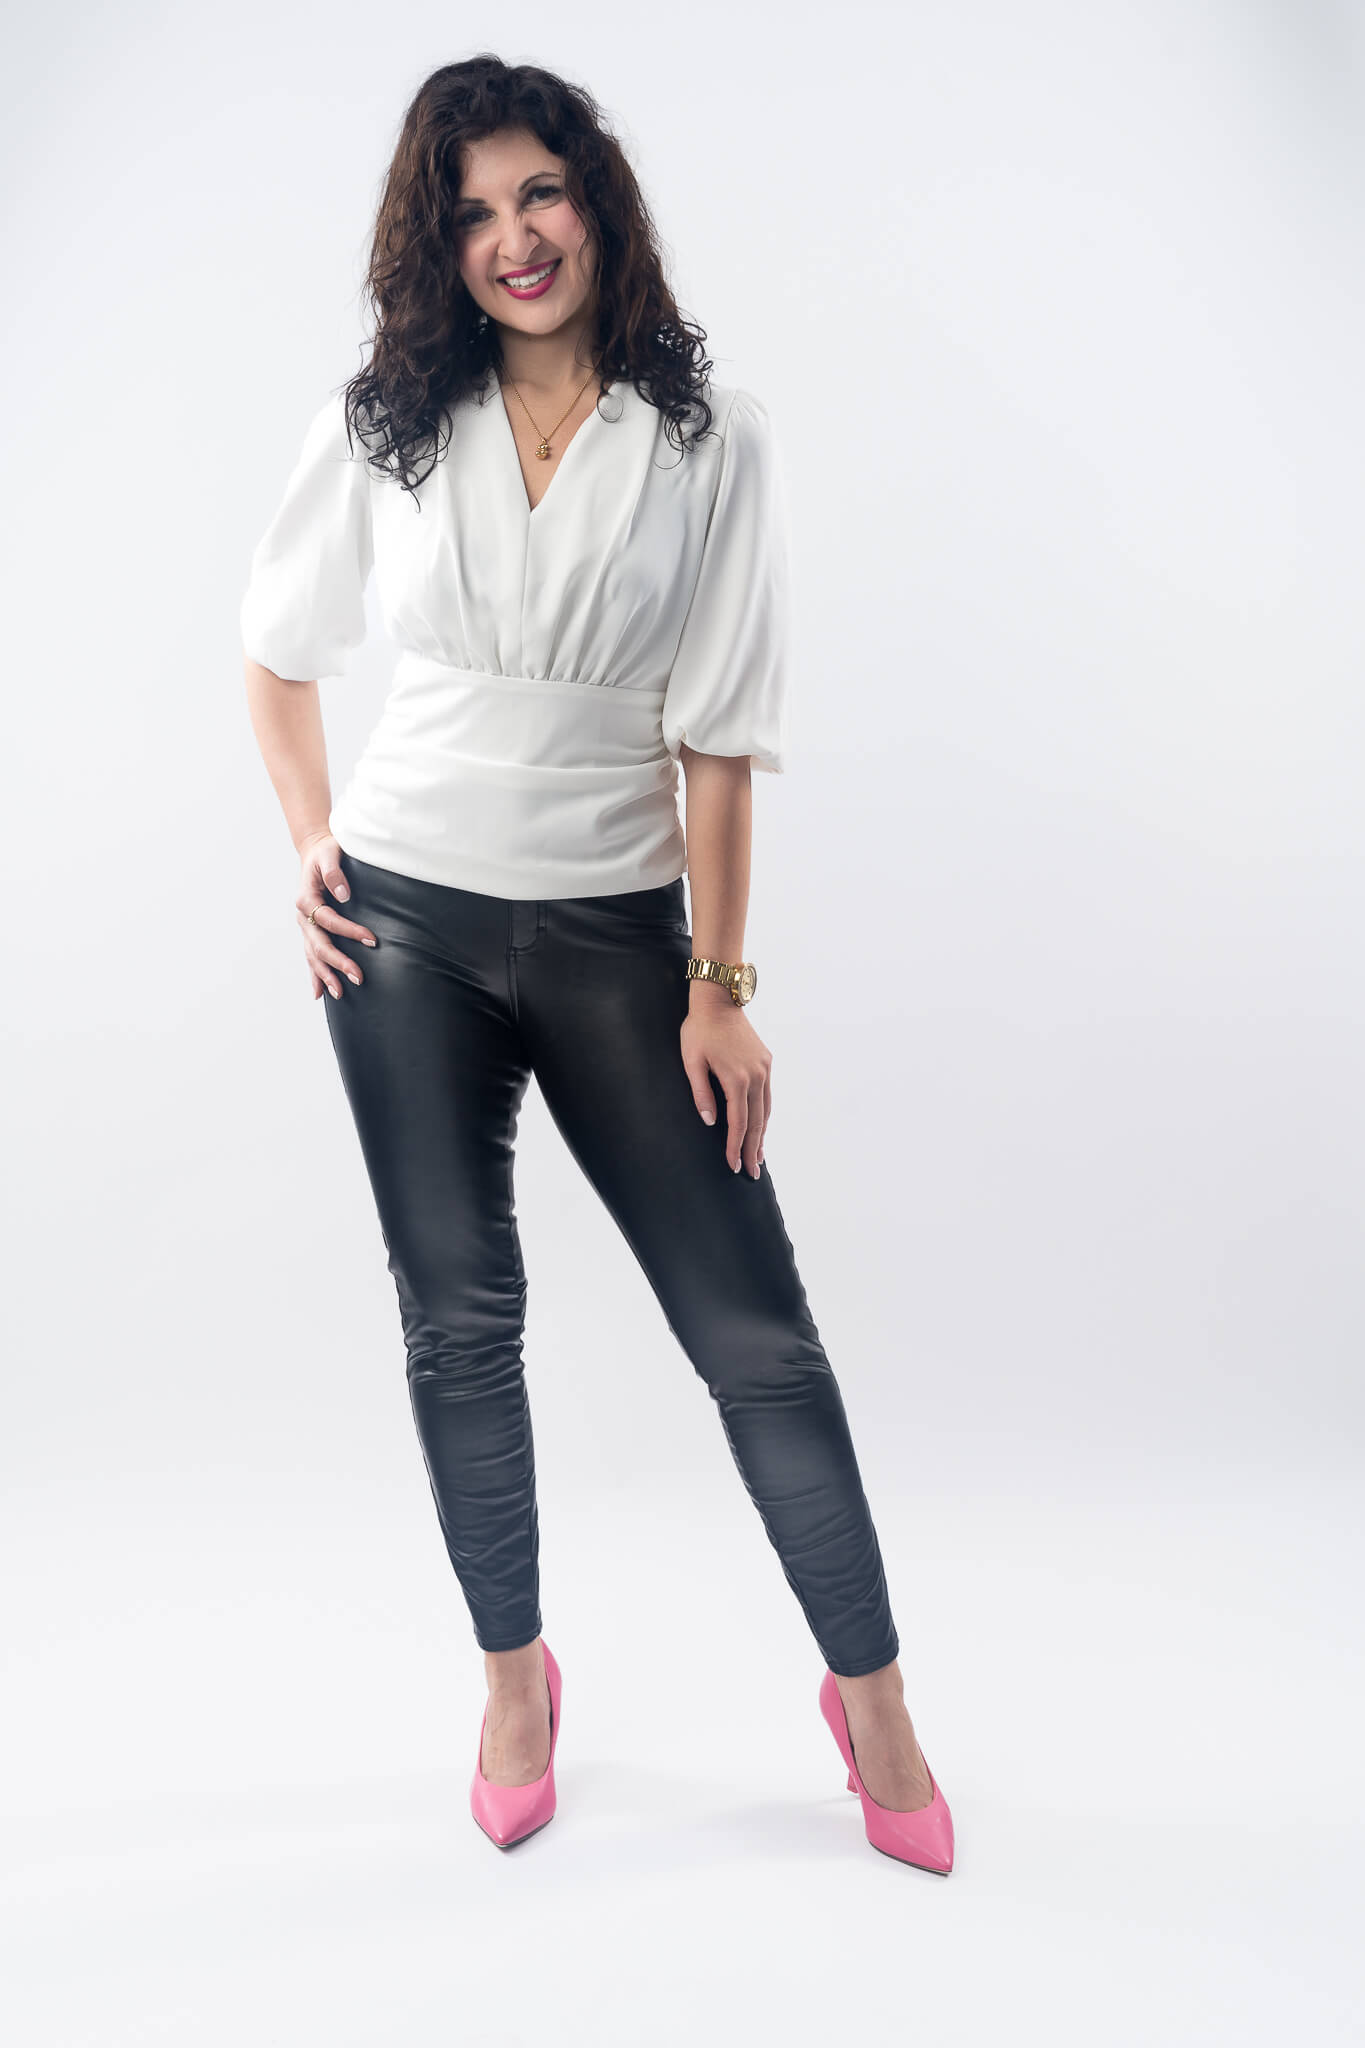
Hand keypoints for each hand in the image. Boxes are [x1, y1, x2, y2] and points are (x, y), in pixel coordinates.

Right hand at [296, 831, 376, 1000]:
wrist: (316, 852)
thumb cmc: (326, 852)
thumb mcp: (330, 854)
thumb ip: (335, 873)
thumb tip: (344, 895)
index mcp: (307, 898)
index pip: (328, 920)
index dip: (349, 931)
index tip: (371, 940)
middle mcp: (303, 916)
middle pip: (319, 945)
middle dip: (338, 962)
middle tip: (358, 977)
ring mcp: (305, 926)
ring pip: (313, 955)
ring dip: (326, 975)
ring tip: (340, 993)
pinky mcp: (311, 931)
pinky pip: (311, 956)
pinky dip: (315, 975)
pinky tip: (320, 994)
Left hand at [680, 991, 771, 1176]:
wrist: (719, 1001)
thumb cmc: (699, 1031)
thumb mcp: (691, 1062)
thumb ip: (701, 1093)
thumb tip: (710, 1122)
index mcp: (736, 1079)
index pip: (738, 1124)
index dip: (735, 1147)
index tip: (733, 1166)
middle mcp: (755, 1076)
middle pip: (756, 1122)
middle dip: (753, 1150)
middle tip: (752, 1173)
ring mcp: (764, 1069)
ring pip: (766, 1111)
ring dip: (762, 1135)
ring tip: (758, 1157)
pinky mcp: (766, 1062)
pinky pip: (768, 1096)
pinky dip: (765, 1115)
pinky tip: (761, 1126)